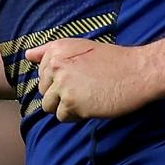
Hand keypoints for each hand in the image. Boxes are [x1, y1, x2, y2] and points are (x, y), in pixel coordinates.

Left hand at [25, 39, 156, 121]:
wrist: (137, 71)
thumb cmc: (114, 60)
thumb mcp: (81, 47)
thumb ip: (50, 51)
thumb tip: (27, 55)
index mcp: (57, 48)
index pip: (42, 73)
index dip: (60, 79)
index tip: (78, 77)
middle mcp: (55, 64)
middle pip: (44, 91)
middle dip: (61, 94)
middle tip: (85, 88)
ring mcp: (62, 84)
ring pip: (49, 106)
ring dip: (65, 106)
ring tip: (86, 97)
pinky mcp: (71, 103)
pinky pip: (62, 117)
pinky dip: (75, 116)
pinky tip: (91, 105)